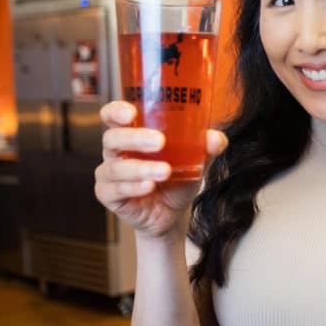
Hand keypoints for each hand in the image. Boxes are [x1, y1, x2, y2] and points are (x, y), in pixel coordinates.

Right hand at [94, 101, 227, 239]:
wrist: (173, 214)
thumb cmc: (177, 179)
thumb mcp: (195, 162)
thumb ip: (205, 149)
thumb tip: (216, 138)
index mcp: (131, 133)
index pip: (113, 115)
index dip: (116, 111)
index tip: (131, 113)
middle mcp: (115, 151)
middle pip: (112, 138)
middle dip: (135, 138)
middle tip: (160, 141)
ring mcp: (109, 174)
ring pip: (116, 167)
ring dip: (141, 168)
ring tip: (165, 171)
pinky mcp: (109, 196)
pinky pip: (115, 190)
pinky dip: (134, 187)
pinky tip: (149, 186)